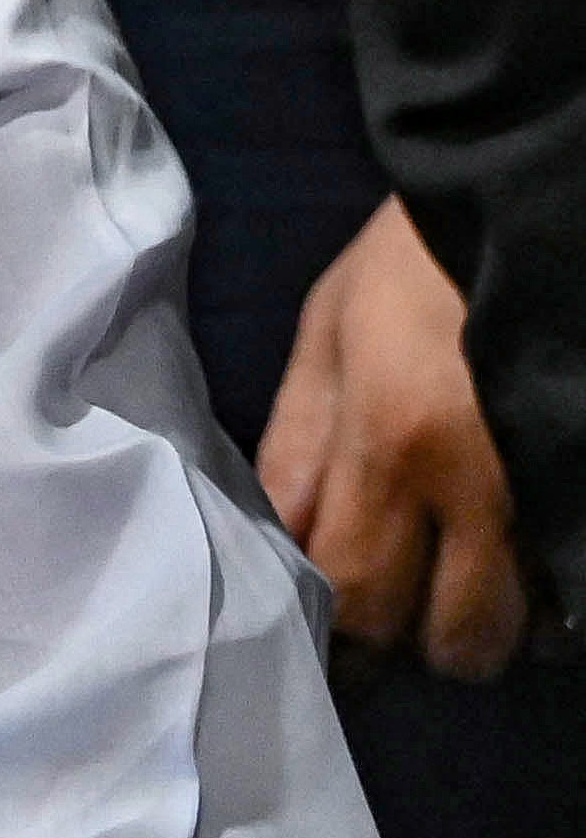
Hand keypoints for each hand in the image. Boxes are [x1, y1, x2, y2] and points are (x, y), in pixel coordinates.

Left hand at [260, 192, 530, 678]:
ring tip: (490, 606)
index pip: (354, 592)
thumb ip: (299, 446)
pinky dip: (565, 597)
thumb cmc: (425, 255)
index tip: (349, 643)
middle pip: (455, 632)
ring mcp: (557, 490)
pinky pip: (582, 581)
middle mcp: (483, 484)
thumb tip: (282, 540)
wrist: (537, 193)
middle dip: (433, 644)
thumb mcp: (331, 332)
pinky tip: (550, 583)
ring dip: (509, 631)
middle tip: (424, 623)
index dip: (348, 633)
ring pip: (536, 624)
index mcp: (393, 444)